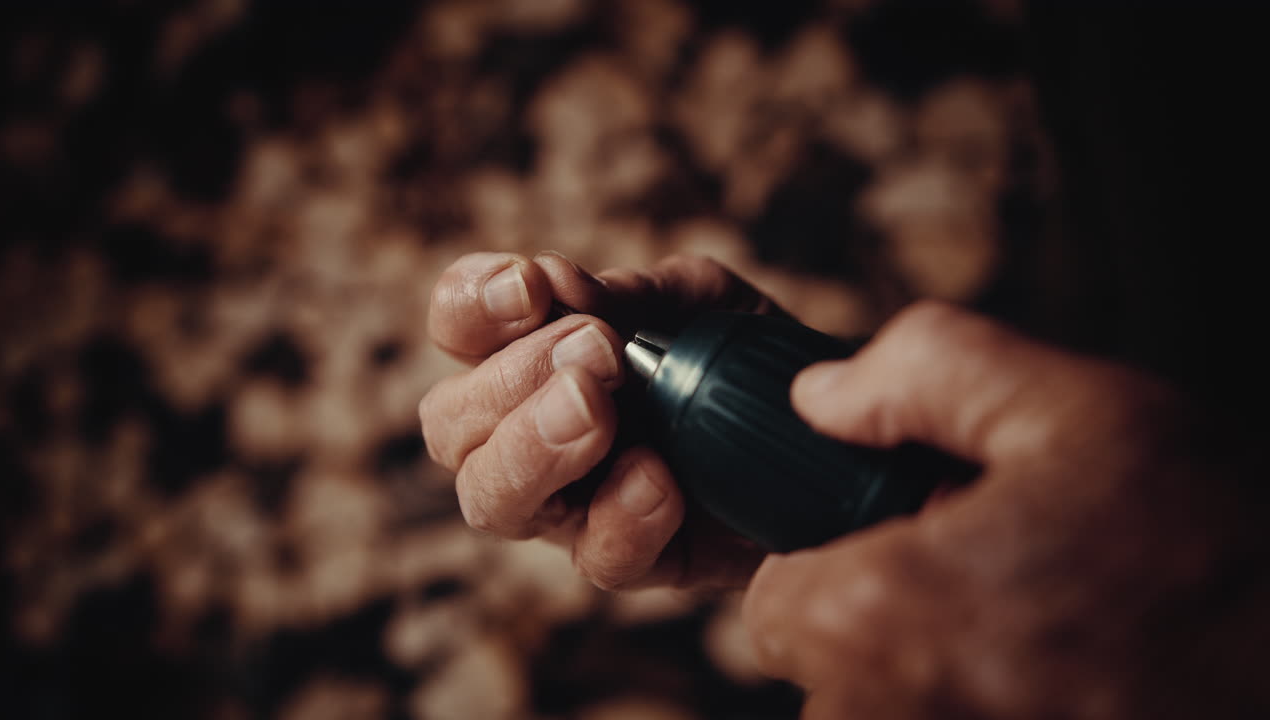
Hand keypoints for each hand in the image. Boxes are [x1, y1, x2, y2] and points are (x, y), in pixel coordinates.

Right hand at [419, 251, 781, 589]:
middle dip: (511, 379)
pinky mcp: (631, 557)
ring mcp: (571, 504)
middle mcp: (528, 432)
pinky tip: (659, 478)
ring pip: (491, 499)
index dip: (471, 304)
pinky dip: (621, 514)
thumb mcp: (699, 301)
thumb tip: (561, 286)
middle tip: (596, 348)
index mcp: (532, 354)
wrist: (820, 426)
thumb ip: (631, 294)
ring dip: (532, 447)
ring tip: (596, 410)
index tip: (531, 285)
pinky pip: (596, 556)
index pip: (458, 325)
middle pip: (451, 422)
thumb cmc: (739, 356)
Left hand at [743, 302, 1269, 718]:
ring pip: (881, 711)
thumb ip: (923, 372)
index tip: (902, 547)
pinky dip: (977, 706)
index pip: (772, 605)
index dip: (829, 563)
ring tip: (1040, 635)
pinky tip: (1059, 681)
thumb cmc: (1216, 551)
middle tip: (995, 586)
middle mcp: (883, 718)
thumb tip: (823, 396)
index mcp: (879, 617)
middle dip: (889, 621)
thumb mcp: (1077, 409)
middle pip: (829, 668)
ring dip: (939, 674)